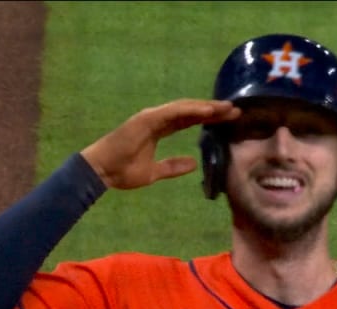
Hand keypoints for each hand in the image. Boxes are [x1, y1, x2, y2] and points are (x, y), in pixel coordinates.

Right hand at [81, 99, 240, 189]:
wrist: (101, 172)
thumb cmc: (122, 171)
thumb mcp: (154, 172)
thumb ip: (172, 166)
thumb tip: (193, 163)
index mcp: (158, 129)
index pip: (187, 121)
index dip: (207, 119)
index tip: (227, 120)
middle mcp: (156, 119)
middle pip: (190, 111)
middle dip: (212, 110)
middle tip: (235, 110)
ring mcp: (151, 117)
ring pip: (184, 108)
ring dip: (206, 107)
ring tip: (227, 108)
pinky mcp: (146, 119)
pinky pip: (173, 112)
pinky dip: (191, 110)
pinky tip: (208, 110)